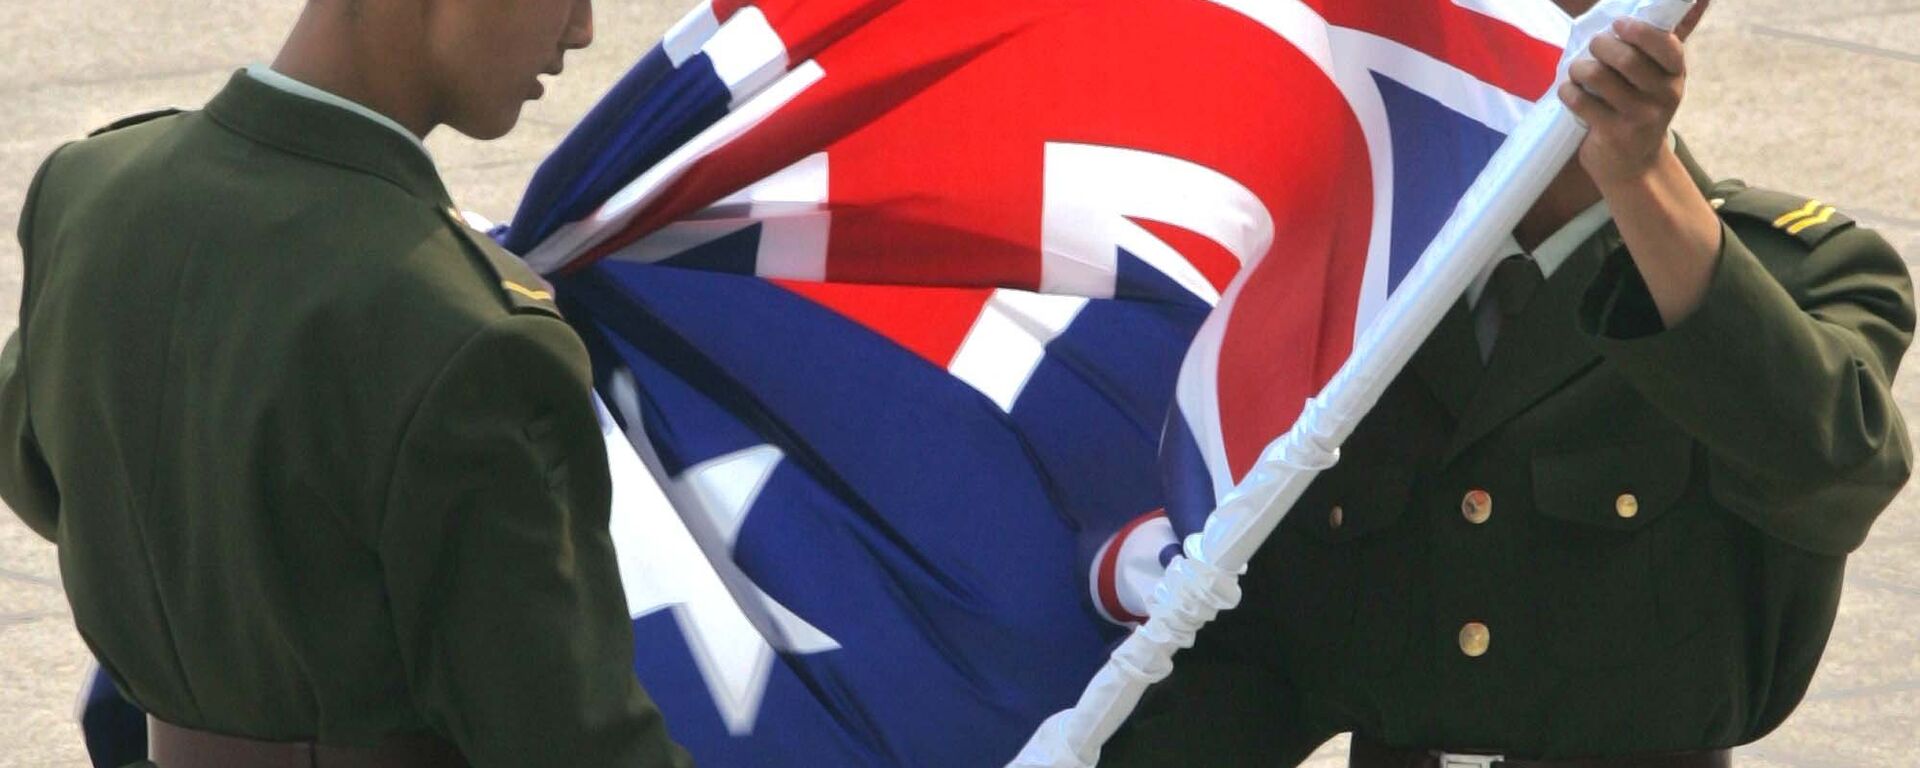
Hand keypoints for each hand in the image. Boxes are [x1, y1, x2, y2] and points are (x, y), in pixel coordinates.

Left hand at [1559, 19, 1687, 186]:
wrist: (1635, 166)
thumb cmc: (1641, 109)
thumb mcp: (1658, 79)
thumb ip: (1663, 42)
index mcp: (1675, 75)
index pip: (1666, 45)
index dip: (1639, 31)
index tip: (1619, 25)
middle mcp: (1664, 96)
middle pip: (1626, 58)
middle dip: (1600, 45)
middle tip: (1593, 47)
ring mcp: (1640, 118)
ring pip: (1598, 77)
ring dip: (1579, 68)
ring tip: (1577, 71)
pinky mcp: (1614, 135)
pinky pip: (1581, 101)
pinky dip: (1568, 91)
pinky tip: (1569, 91)